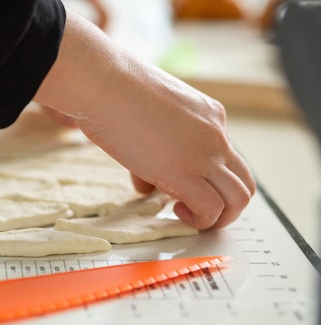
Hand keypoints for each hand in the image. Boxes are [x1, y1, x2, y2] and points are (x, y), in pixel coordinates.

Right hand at [33, 10, 254, 229]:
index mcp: (209, 115)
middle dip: (225, 204)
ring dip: (219, 216)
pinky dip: (199, 220)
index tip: (172, 180)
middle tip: (196, 210)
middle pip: (244, 181)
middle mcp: (216, 134)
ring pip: (239, 198)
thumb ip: (152, 150)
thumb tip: (147, 183)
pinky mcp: (186, 172)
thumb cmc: (113, 90)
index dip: (199, 175)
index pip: (221, 155)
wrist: (103, 82)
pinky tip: (175, 211)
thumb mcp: (144, 117)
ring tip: (188, 216)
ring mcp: (205, 154)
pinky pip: (211, 209)